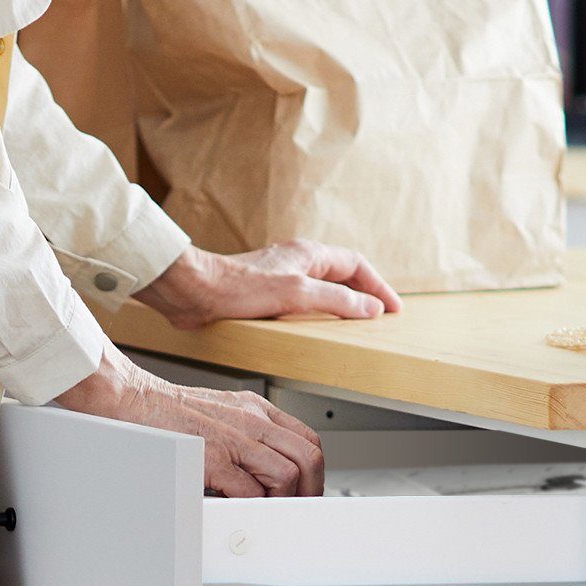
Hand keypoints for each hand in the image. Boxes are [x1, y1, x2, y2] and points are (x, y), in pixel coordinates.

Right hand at [51, 346, 324, 496]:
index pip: (306, 440)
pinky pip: (251, 490)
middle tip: (295, 510)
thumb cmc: (164, 412)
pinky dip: (253, 508)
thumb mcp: (218, 414)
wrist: (129, 399)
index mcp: (255, 409)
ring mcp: (234, 438)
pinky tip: (241, 511)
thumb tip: (261, 473)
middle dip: (309, 491)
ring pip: (288, 475)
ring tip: (268, 514)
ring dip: (283, 502)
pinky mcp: (213, 457)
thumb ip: (244, 437)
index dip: (313, 472)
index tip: (305, 492)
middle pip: (308, 457)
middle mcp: (251, 420)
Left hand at [134, 241, 400, 330]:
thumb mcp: (297, 293)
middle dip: (364, 294)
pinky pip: (302, 303)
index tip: (392, 308)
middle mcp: (295, 262)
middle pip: (342, 275)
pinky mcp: (264, 296)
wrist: (193, 292)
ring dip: (341, 305)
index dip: (378, 286)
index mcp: (308, 254)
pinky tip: (315, 331)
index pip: (356, 265)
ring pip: (322, 289)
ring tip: (355, 325)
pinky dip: (318, 315)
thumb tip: (370, 308)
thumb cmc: (236, 287)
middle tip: (380, 316)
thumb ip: (336, 300)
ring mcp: (280, 278)